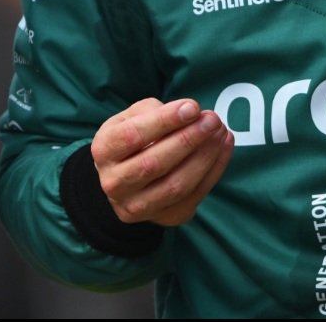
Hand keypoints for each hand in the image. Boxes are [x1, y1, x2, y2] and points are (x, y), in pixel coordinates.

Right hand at [91, 97, 233, 226]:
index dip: (164, 121)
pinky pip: (193, 197)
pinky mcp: (164, 217)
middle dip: (188, 139)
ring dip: (204, 157)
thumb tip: (190, 112)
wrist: (124, 180)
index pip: (133, 135)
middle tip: (212, 120)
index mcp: (103, 151)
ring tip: (221, 133)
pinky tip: (222, 149)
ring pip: (176, 185)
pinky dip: (213, 171)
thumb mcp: (130, 119)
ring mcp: (137, 205)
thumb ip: (154, 112)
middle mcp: (114, 182)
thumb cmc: (131, 141)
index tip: (192, 107)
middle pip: (154, 163)